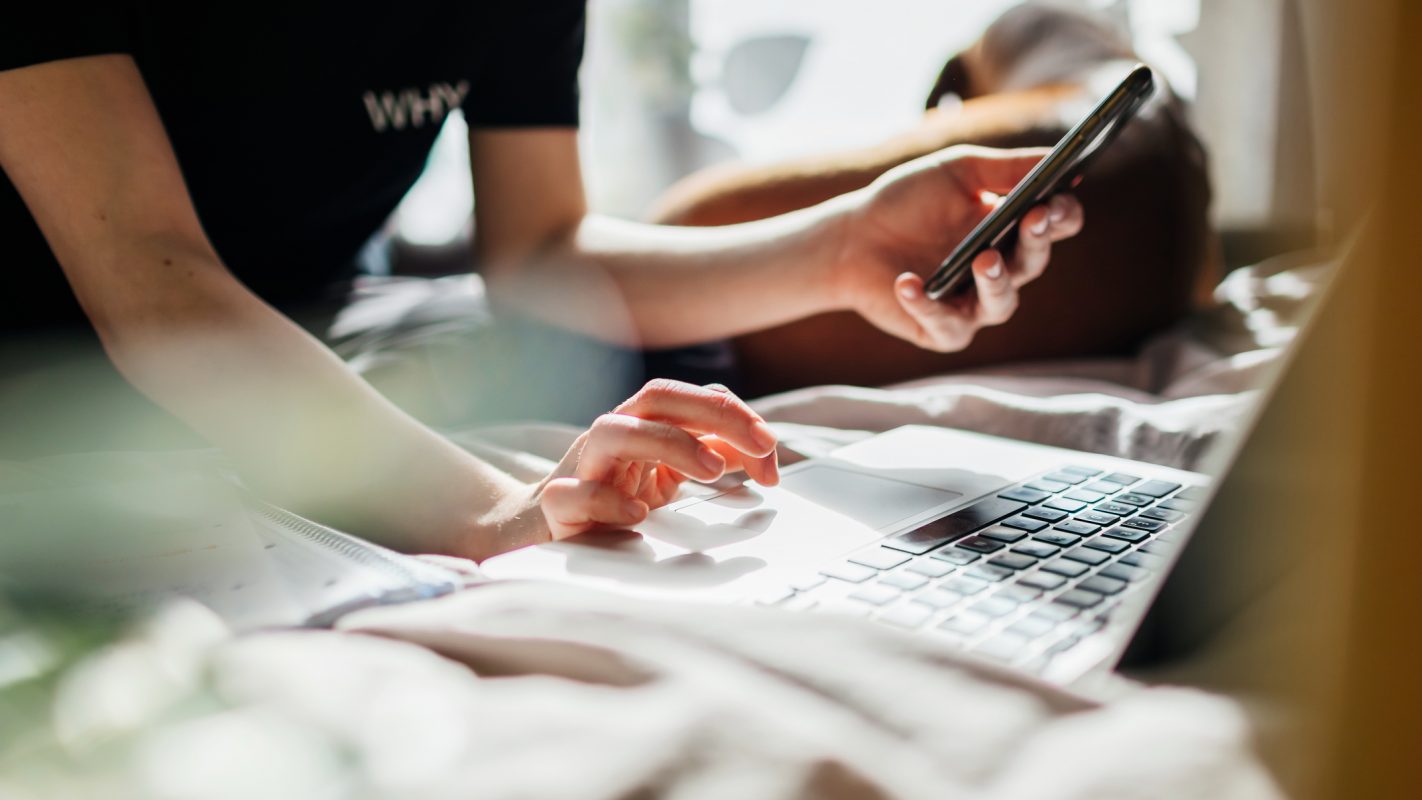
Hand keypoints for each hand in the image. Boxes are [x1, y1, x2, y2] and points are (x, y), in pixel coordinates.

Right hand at [533, 380, 778, 540]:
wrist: (543, 529)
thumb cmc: (613, 495)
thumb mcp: (669, 473)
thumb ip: (712, 456)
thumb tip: (763, 454)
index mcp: (641, 424)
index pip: (689, 398)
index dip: (734, 415)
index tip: (770, 447)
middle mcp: (612, 435)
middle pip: (658, 398)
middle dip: (715, 414)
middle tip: (761, 445)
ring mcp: (582, 466)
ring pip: (613, 432)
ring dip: (668, 443)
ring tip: (711, 470)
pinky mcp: (558, 504)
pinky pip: (572, 493)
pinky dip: (605, 499)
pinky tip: (638, 513)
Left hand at [831, 145, 1084, 351]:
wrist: (852, 238)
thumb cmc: (906, 202)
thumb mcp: (956, 173)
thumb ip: (1005, 168)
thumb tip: (1057, 156)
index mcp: (1011, 229)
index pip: (1056, 225)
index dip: (1061, 214)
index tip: (1055, 200)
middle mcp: (1000, 270)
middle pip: (1033, 262)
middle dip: (1036, 241)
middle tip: (1033, 219)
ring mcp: (972, 304)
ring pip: (1001, 303)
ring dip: (996, 282)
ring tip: (984, 259)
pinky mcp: (941, 330)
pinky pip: (944, 323)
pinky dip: (925, 304)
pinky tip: (908, 282)